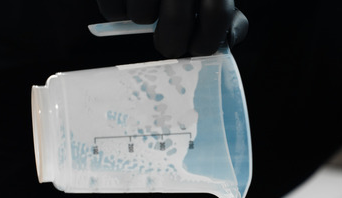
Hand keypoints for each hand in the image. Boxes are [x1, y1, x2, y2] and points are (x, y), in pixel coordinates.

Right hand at [96, 0, 247, 57]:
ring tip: (146, 4)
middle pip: (176, 21)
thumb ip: (223, 11)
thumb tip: (228, 39)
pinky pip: (113, 11)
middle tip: (170, 45)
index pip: (215, 13)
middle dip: (172, 44)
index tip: (198, 49)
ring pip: (141, 17)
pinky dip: (118, 13)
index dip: (207, 40)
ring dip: (143, 21)